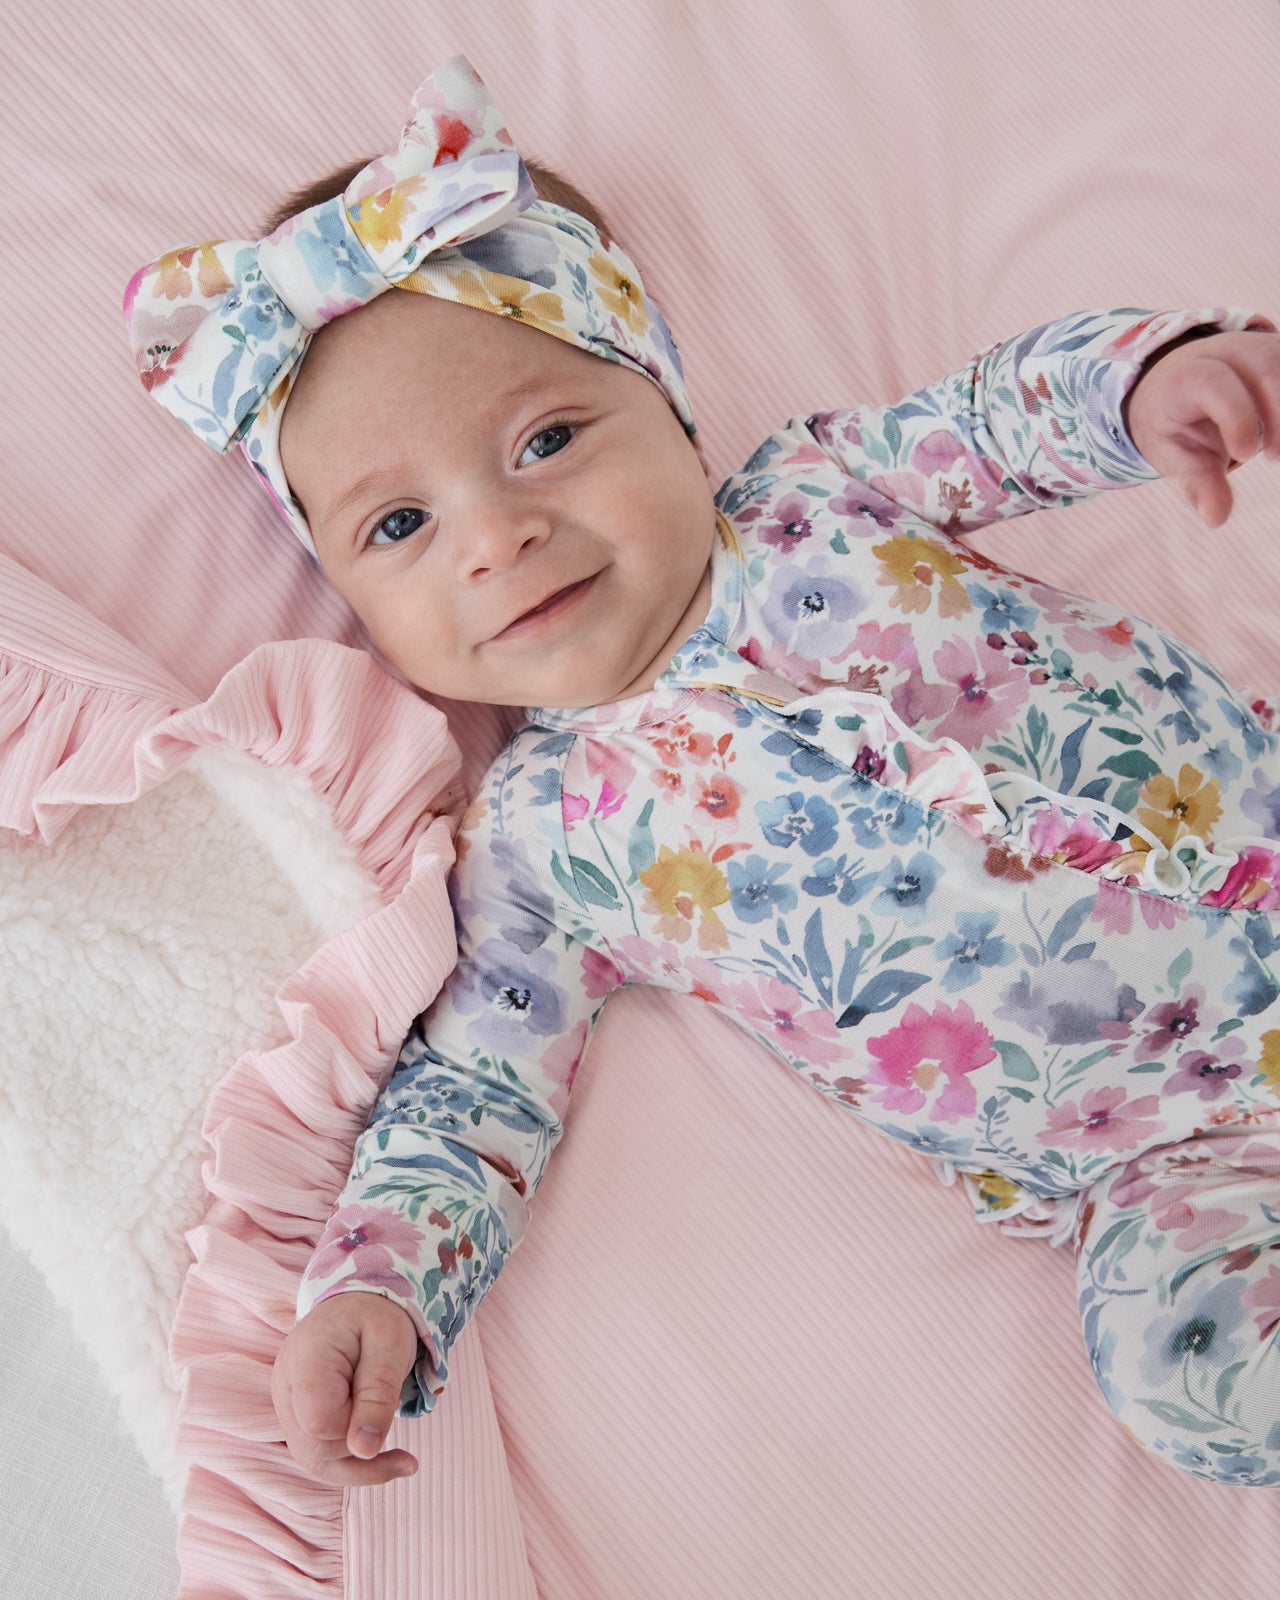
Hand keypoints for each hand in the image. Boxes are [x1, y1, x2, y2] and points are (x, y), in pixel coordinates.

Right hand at [271, 1290, 420, 1485]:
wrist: (359, 1301)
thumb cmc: (377, 1317)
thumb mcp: (390, 1344)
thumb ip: (377, 1395)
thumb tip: (364, 1450)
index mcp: (304, 1362)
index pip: (321, 1422)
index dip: (356, 1426)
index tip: (385, 1402)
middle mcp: (286, 1389)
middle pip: (314, 1450)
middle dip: (361, 1450)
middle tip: (400, 1430)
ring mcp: (288, 1407)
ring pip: (314, 1461)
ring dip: (361, 1467)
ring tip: (405, 1462)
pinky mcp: (299, 1418)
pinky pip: (320, 1455)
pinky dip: (354, 1463)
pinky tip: (388, 1461)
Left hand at [1125, 328, 1279, 527]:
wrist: (1176, 382)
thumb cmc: (1174, 421)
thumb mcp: (1174, 453)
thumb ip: (1196, 482)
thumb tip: (1216, 519)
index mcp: (1188, 375)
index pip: (1215, 384)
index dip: (1236, 416)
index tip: (1246, 454)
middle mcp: (1226, 350)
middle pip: (1265, 367)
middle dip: (1278, 415)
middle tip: (1274, 456)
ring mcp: (1258, 345)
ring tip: (1278, 449)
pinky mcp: (1279, 351)